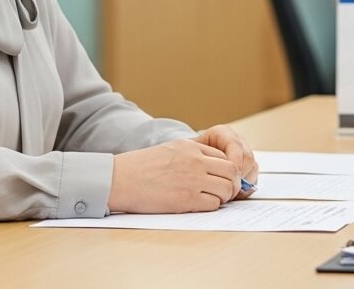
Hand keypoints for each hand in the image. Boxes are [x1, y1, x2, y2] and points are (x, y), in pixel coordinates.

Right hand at [109, 139, 240, 212]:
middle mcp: (196, 162)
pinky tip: (201, 205)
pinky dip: (212, 206)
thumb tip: (212, 167)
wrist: (120, 179)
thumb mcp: (170, 149)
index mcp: (192, 148)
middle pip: (232, 172)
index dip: (227, 171)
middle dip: (233, 183)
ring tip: (213, 199)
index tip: (224, 179)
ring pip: (227, 189)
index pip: (225, 157)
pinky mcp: (186, 199)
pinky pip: (213, 204)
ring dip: (224, 196)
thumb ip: (192, 155)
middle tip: (226, 192)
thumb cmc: (141, 166)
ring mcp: (193, 180)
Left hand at [193, 124, 258, 198]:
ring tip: (230, 193)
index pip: (234, 146)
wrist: (188, 162)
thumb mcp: (189, 155)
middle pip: (246, 157)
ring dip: (243, 182)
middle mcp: (235, 140)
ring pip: (252, 166)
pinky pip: (253, 174)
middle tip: (228, 190)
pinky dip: (246, 186)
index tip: (222, 178)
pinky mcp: (247, 164)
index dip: (232, 164)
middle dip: (239, 176)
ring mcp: (243, 152)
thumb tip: (211, 174)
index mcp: (222, 132)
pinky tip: (234, 193)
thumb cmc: (187, 158)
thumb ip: (198, 160)